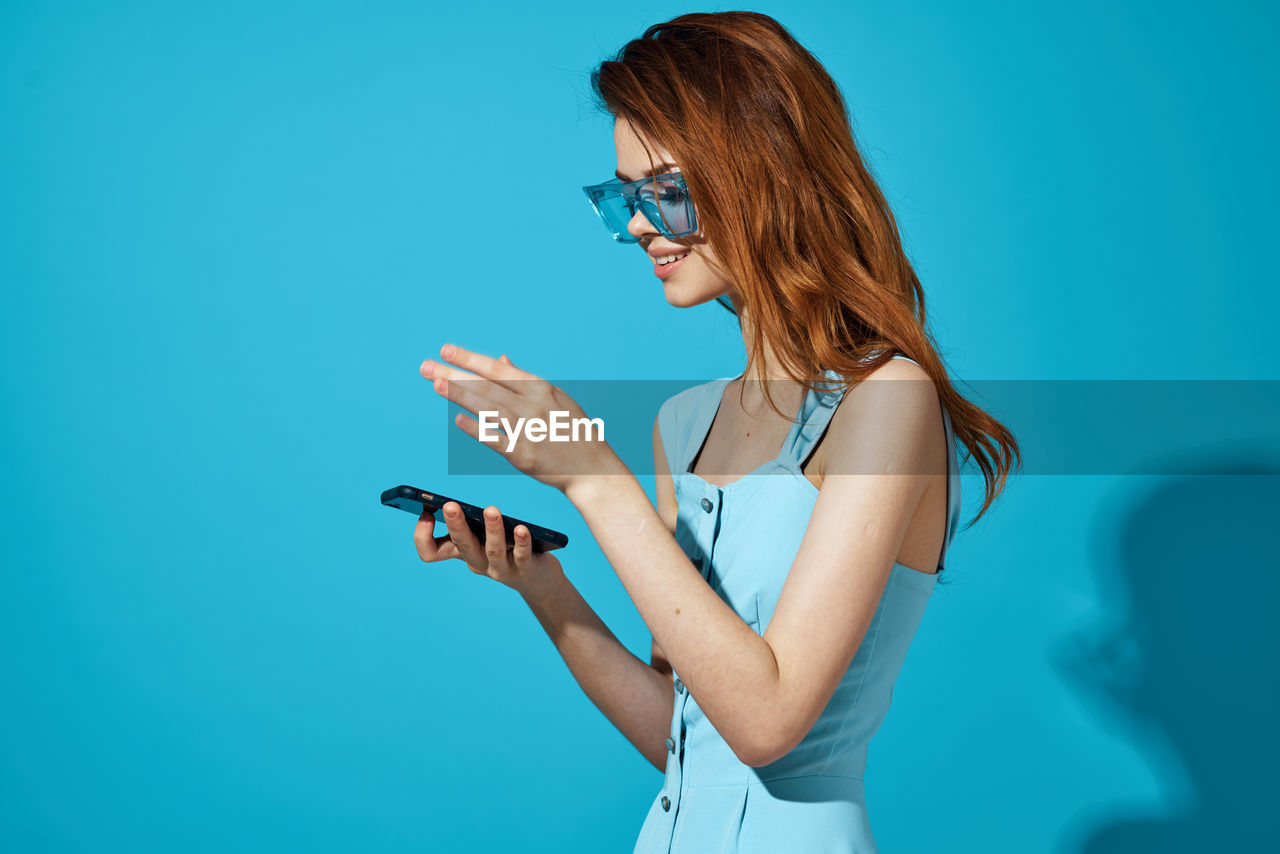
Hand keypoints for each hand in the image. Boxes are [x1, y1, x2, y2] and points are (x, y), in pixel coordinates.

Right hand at [413, 501, 563, 598]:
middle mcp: (477, 562)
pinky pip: (522, 556)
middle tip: (449, 505)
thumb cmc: (505, 551)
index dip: (422, 537)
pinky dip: (521, 542)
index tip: (426, 513)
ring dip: (491, 530)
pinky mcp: (525, 569)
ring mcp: (501, 569)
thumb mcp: (481, 537)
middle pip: (461, 546)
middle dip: (455, 525)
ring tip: (491, 510)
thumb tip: (455, 495)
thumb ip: (469, 520)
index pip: (430, 553)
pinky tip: (521, 527)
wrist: (537, 581)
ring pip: (493, 550)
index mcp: (462, 551)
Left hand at [420, 344, 625, 493]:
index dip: (469, 358)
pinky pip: (493, 439)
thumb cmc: (571, 430)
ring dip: (458, 395)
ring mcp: (527, 429)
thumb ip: (524, 380)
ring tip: (436, 384)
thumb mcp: (554, 398)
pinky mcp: (522, 455)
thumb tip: (500, 359)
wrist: (591, 467)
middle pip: (485, 386)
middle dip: (453, 374)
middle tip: (426, 367)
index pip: (497, 369)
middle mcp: (532, 405)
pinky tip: (458, 419)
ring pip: (486, 408)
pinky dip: (475, 428)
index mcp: (540, 388)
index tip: (446, 349)